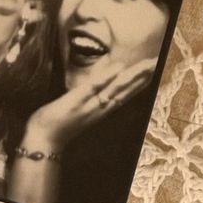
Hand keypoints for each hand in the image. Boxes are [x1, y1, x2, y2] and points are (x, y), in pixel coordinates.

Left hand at [22, 59, 155, 150]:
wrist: (43, 139)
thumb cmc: (60, 123)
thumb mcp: (81, 110)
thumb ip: (93, 100)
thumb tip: (102, 88)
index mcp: (102, 109)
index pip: (126, 93)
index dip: (141, 81)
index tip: (154, 68)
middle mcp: (101, 108)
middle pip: (126, 90)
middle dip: (143, 76)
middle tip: (158, 63)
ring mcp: (90, 104)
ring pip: (116, 88)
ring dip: (133, 76)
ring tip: (148, 65)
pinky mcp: (77, 100)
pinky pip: (94, 86)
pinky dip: (107, 77)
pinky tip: (120, 67)